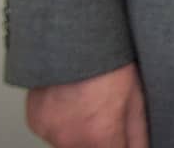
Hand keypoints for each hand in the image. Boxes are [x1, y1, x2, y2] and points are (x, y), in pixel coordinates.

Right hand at [25, 63, 146, 147]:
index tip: (119, 135)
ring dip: (80, 132)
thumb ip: (138, 134)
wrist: (71, 37)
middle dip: (100, 139)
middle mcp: (70, 139)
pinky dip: (62, 120)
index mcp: (99, 135)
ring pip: (69, 143)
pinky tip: (72, 99)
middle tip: (105, 112)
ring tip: (88, 102)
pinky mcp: (35, 121)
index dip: (119, 144)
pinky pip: (51, 130)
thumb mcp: (135, 97)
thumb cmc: (107, 60)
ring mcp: (49, 131)